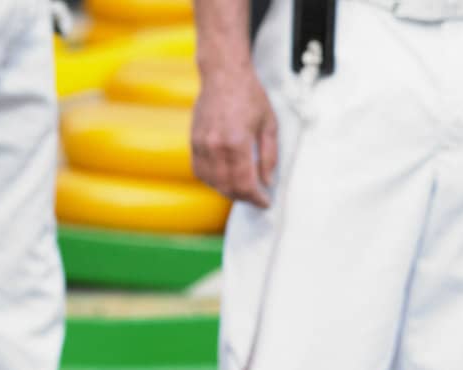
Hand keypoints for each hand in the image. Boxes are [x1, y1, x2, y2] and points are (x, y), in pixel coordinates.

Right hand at [191, 61, 277, 207]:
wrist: (223, 74)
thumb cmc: (249, 94)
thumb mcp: (269, 123)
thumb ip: (269, 155)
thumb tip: (268, 182)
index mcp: (237, 142)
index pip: (246, 183)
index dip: (256, 198)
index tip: (265, 203)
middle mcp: (216, 147)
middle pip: (228, 187)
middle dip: (244, 197)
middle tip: (255, 198)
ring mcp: (202, 146)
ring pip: (213, 183)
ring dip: (228, 191)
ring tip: (241, 188)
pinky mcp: (193, 143)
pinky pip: (200, 173)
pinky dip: (213, 181)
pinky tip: (224, 178)